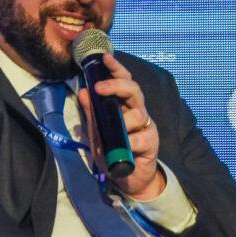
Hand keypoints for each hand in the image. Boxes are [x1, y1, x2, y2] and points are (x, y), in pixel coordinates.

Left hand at [78, 53, 164, 199]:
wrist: (130, 179)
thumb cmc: (113, 152)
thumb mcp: (97, 133)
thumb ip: (92, 114)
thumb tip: (83, 92)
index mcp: (123, 106)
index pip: (123, 81)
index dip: (116, 68)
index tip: (105, 58)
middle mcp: (137, 111)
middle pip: (133, 90)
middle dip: (116, 86)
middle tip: (99, 88)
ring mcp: (146, 126)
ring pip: (137, 114)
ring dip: (121, 123)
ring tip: (110, 136)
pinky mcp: (152, 142)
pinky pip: (140, 138)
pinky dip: (129, 143)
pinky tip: (123, 148)